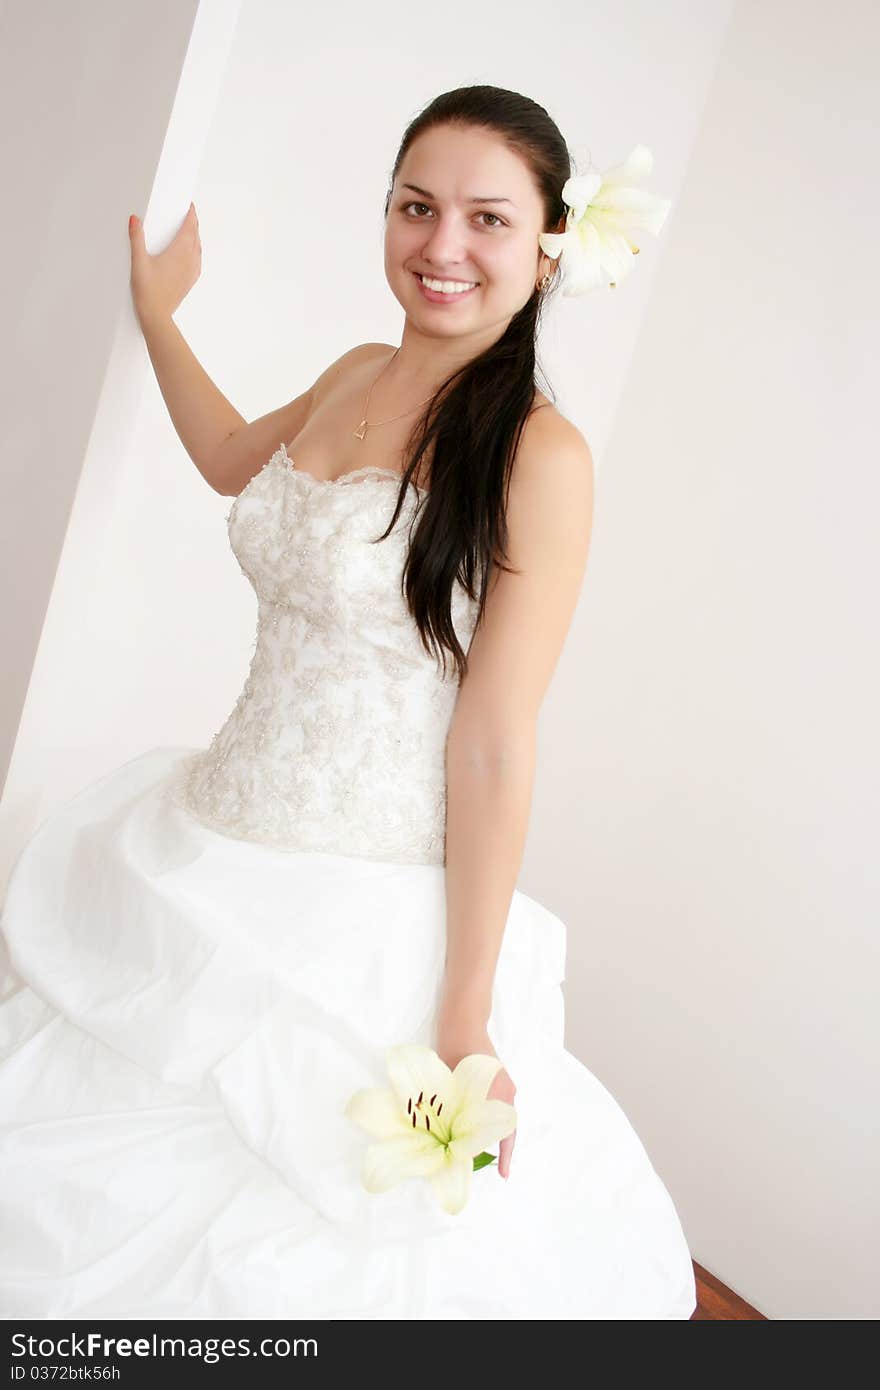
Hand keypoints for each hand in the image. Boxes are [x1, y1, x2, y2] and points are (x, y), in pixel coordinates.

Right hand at [129, 202, 201, 328]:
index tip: (190, 206)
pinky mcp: (190, 281)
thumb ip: (137, 238)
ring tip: (190, 231)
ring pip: (198, 249)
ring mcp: (191, 272)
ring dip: (195, 237)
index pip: (190, 227)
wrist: (157, 316)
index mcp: (180, 252)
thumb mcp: (138, 261)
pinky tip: (191, 254)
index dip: (191, 215)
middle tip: (189, 214)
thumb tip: (135, 220)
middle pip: (195, 236)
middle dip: (193, 223)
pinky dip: (196, 252)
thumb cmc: (148, 291)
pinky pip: (197, 261)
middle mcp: (190, 260)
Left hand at [435, 1012, 516, 1180]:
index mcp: (498, 1095)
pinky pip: (499, 1106)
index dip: (505, 1156)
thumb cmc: (453, 1051)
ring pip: (502, 1116)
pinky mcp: (501, 1079)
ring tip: (478, 1148)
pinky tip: (477, 1126)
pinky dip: (491, 1118)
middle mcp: (507, 1092)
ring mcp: (506, 1084)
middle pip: (506, 1126)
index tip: (505, 1175)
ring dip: (493, 1132)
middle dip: (497, 1147)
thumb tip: (449, 1138)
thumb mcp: (450, 1085)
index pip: (506, 1133)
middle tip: (485, 1166)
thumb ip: (454, 1111)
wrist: (463, 1023)